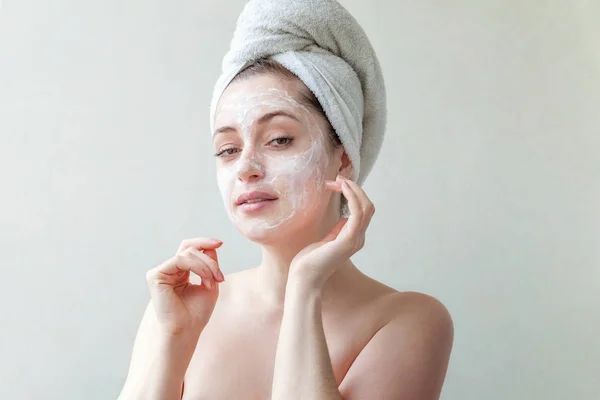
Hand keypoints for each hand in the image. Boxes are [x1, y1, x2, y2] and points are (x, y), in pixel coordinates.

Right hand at [145, 237, 224, 336]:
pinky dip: (198, 267)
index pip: (189, 248)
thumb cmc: (196, 313)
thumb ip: (210, 264)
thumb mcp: (210, 283)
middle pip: (189, 248)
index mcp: (179, 272)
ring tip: (214, 282)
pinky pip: (180, 260)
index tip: (220, 243)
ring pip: (188, 253)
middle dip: (210, 259)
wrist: (187, 331)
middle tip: (220, 277)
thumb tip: (211, 246)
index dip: (203, 242)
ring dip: (206, 266)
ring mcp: (160, 272)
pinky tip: (206, 280)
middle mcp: (168, 270)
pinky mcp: (156, 276)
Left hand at [288, 175, 375, 289]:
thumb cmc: (310, 261)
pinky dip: (352, 197)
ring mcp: (355, 240)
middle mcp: (358, 238)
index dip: (353, 194)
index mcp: (354, 238)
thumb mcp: (326, 240)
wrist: (304, 278)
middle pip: (367, 206)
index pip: (362, 210)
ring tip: (339, 179)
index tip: (336, 184)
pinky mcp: (348, 240)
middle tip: (337, 178)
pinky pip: (357, 213)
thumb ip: (337, 230)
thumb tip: (344, 219)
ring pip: (366, 207)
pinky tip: (342, 187)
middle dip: (354, 188)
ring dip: (353, 189)